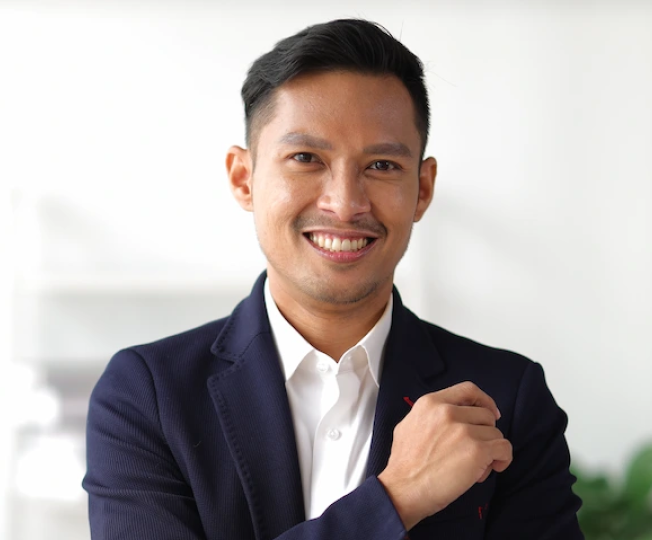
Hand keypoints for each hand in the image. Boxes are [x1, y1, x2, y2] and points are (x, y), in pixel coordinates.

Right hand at [377, 382, 512, 529]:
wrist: (403, 489)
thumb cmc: (405, 464)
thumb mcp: (409, 424)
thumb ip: (430, 415)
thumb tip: (451, 415)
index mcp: (431, 403)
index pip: (468, 390)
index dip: (484, 401)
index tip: (491, 413)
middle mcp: (448, 412)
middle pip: (485, 415)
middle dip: (485, 433)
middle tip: (476, 450)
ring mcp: (463, 430)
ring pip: (495, 433)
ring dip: (491, 450)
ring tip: (476, 465)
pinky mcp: (476, 450)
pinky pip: (504, 448)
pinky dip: (503, 459)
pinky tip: (493, 467)